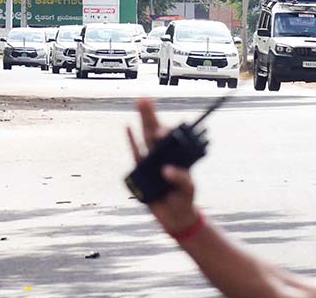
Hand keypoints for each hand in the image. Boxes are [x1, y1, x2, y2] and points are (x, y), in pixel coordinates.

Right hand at [128, 99, 199, 233]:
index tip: (165, 132)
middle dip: (150, 115)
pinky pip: (135, 154)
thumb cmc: (184, 199)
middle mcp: (163, 155)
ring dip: (141, 121)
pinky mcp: (140, 171)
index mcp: (177, 156)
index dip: (166, 132)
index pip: (171, 139)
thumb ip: (181, 179)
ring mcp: (151, 162)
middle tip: (144, 98)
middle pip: (155, 131)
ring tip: (139, 104)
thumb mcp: (188, 189)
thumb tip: (166, 170)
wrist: (174, 216)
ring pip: (145, 138)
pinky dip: (131, 141)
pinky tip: (128, 127)